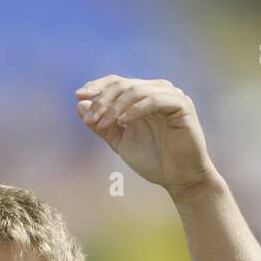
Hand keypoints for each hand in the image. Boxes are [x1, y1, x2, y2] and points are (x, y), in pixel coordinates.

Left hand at [75, 74, 214, 194]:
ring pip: (136, 91)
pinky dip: (136, 109)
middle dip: (102, 101)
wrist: (179, 179)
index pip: (117, 82)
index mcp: (142, 97)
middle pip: (123, 85)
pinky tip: (123, 121)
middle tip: (90, 120)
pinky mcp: (182, 105)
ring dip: (115, 107)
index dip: (97, 86)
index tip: (78, 95)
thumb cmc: (153, 160)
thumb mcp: (120, 142)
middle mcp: (157, 91)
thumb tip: (79, 105)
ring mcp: (171, 96)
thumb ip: (102, 125)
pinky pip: (155, 100)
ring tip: (102, 124)